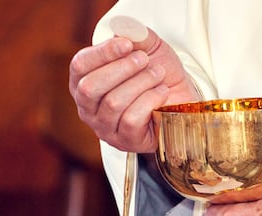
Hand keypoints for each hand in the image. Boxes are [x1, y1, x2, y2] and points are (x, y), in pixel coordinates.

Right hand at [69, 23, 199, 153]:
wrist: (181, 98)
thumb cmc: (156, 73)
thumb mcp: (147, 47)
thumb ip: (134, 35)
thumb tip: (121, 29)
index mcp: (83, 82)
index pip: (80, 66)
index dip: (103, 53)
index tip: (128, 44)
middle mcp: (87, 108)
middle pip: (90, 87)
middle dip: (121, 69)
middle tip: (144, 60)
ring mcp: (104, 128)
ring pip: (113, 103)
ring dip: (140, 83)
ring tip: (157, 74)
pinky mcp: (125, 141)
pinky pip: (131, 120)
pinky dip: (149, 101)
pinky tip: (161, 93)